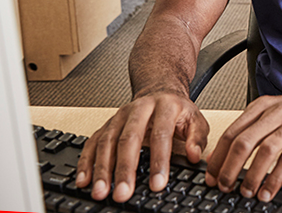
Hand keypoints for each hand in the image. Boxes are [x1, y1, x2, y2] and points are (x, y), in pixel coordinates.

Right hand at [75, 92, 208, 201]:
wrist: (160, 89)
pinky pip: (93, 141)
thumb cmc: (177, 110)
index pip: (161, 134)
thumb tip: (194, 155)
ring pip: (108, 140)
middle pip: (130, 138)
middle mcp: (140, 108)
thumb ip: (197, 137)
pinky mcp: (108, 123)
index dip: (159, 160)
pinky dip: (87, 161)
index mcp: (165, 106)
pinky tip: (84, 180)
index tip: (158, 184)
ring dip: (102, 168)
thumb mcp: (195, 119)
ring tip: (101, 192)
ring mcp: (121, 115)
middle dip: (125, 168)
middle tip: (124, 193)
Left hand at [205, 92, 281, 201]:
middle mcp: (276, 112)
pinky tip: (268, 191)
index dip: (219, 156)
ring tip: (246, 191)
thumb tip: (222, 155)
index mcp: (262, 106)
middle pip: (244, 141)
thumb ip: (249, 130)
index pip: (232, 132)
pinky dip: (275, 178)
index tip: (211, 175)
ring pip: (265, 150)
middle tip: (224, 186)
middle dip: (229, 168)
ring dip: (252, 175)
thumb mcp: (272, 112)